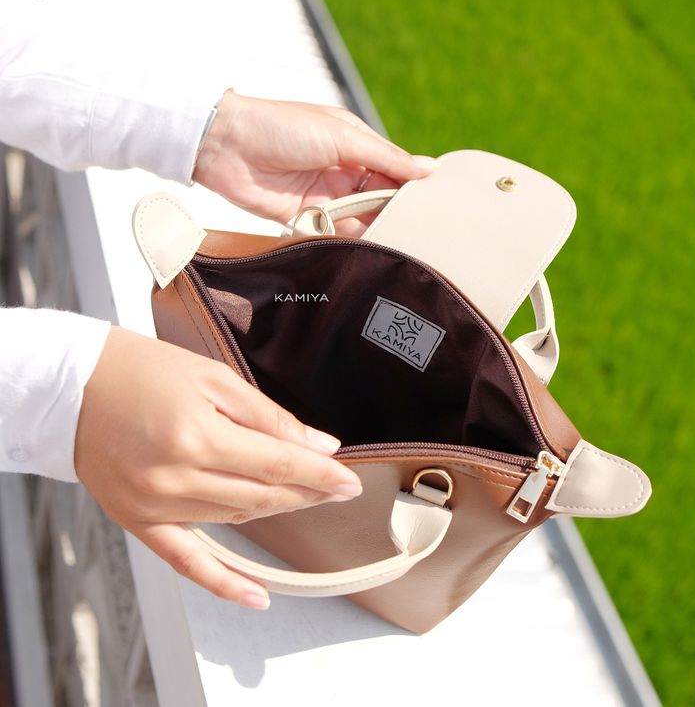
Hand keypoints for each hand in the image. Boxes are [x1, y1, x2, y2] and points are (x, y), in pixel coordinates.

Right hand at [75, 327, 361, 609]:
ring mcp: (155, 506)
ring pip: (236, 519)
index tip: (349, 481)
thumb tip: (319, 445)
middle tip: (335, 487)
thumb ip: (269, 418)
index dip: (320, 475)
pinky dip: (223, 581)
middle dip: (307, 492)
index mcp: (199, 436)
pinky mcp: (138, 521)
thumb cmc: (145, 370)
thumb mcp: (216, 379)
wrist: (75, 385)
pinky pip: (187, 561)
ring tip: (302, 497)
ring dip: (275, 510)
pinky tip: (256, 596)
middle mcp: (177, 478)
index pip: (279, 465)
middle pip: (262, 496)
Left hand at [192, 91, 437, 235]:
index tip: (435, 206)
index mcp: (353, 145)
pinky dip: (351, 241)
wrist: (226, 146)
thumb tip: (428, 169)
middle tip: (422, 231)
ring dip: (377, 229)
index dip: (411, 187)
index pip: (392, 170)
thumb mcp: (342, 136)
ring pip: (360, 219)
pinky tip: (371, 249)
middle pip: (379, 197)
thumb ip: (385, 157)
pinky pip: (335, 234)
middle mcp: (342, 172)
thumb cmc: (282, 128)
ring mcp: (324, 197)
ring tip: (402, 244)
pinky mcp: (304, 219)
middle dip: (396, 212)